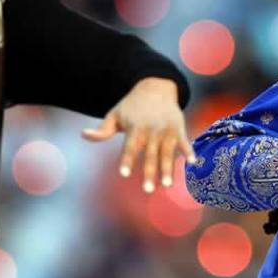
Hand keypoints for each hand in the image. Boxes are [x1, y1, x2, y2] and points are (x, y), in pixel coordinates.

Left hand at [82, 77, 192, 192]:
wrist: (155, 86)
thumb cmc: (131, 106)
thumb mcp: (114, 115)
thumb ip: (102, 130)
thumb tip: (83, 135)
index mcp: (135, 128)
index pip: (130, 147)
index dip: (126, 160)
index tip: (123, 174)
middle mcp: (152, 130)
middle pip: (150, 154)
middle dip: (149, 172)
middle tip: (148, 190)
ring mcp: (167, 130)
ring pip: (167, 152)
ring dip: (168, 168)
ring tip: (166, 185)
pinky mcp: (179, 128)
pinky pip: (185, 142)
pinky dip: (189, 151)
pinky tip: (193, 163)